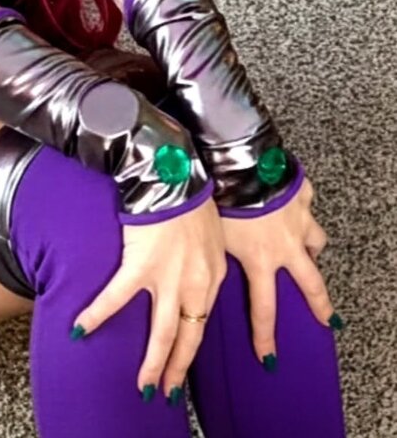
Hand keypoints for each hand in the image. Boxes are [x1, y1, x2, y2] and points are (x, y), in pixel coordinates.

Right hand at [72, 198, 226, 398]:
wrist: (173, 173)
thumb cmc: (193, 195)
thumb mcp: (212, 232)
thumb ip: (206, 257)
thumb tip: (196, 269)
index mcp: (212, 275)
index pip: (201, 321)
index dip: (191, 348)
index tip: (183, 366)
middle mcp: (194, 284)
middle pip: (186, 337)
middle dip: (176, 368)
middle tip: (166, 392)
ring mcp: (168, 278)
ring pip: (162, 332)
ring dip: (154, 363)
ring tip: (145, 386)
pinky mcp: (139, 265)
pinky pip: (115, 297)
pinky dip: (97, 315)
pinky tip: (80, 329)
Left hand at [220, 177, 334, 366]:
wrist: (242, 160)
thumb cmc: (220, 195)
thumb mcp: (210, 233)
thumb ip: (210, 255)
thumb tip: (189, 272)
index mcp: (261, 259)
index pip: (264, 307)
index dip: (265, 335)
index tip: (268, 358)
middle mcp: (286, 244)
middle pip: (311, 283)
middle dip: (320, 304)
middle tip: (327, 319)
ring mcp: (299, 219)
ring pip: (316, 243)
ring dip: (312, 249)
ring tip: (308, 252)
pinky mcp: (302, 192)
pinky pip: (308, 203)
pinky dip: (302, 206)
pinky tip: (292, 201)